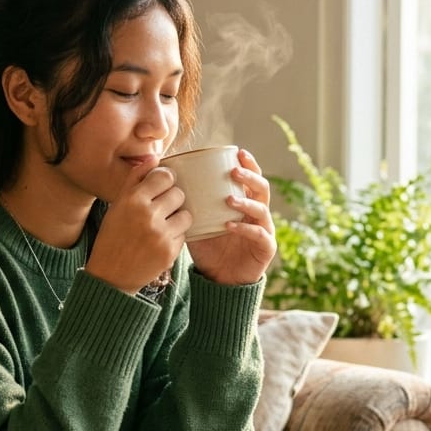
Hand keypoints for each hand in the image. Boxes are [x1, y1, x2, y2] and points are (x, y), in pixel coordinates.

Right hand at [86, 165, 190, 294]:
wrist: (110, 276)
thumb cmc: (113, 236)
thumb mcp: (117, 205)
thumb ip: (136, 179)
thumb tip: (155, 156)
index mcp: (132, 200)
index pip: (165, 176)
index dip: (166, 180)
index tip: (162, 187)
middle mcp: (147, 215)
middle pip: (179, 194)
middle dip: (172, 200)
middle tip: (161, 209)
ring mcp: (160, 235)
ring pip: (186, 215)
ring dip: (178, 218)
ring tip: (163, 225)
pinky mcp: (170, 252)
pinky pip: (183, 235)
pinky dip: (175, 237)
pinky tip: (159, 242)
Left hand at [186, 149, 275, 285]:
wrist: (218, 278)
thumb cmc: (208, 247)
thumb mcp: (197, 222)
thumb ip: (190, 204)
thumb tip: (165, 182)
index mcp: (244, 203)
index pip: (251, 178)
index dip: (249, 164)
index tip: (238, 152)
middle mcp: (257, 213)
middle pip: (261, 188)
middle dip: (250, 177)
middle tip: (233, 172)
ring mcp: (264, 230)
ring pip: (262, 209)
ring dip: (245, 202)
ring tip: (228, 200)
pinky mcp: (265, 248)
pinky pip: (259, 234)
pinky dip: (244, 229)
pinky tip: (229, 226)